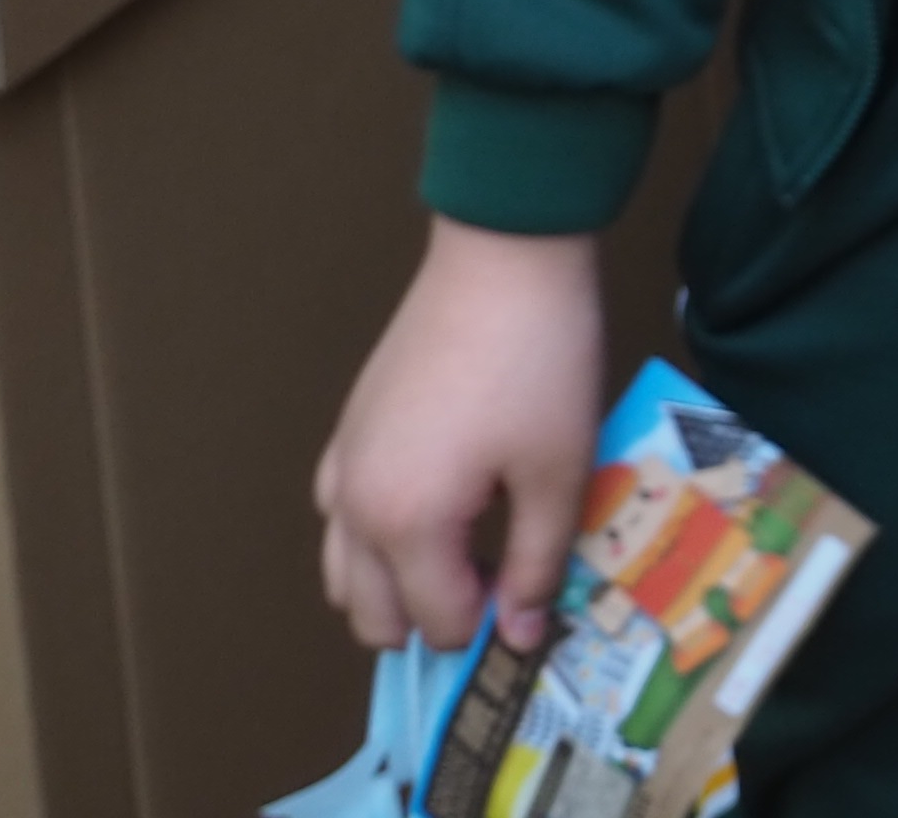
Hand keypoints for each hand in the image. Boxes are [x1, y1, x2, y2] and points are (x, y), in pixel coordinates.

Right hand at [315, 218, 604, 653]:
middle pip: (371, 616)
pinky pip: (338, 520)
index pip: (439, 622)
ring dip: (393, 589)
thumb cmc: (540, 368)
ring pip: (343, 574)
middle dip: (432, 621)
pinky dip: (372, 542)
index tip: (533, 595)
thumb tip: (522, 636)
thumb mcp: (558, 473)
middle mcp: (352, 508)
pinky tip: (431, 510)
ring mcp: (340, 467)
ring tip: (463, 558)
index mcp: (405, 525)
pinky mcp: (346, 432)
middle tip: (498, 586)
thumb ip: (537, 564)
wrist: (504, 262)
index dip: (491, 623)